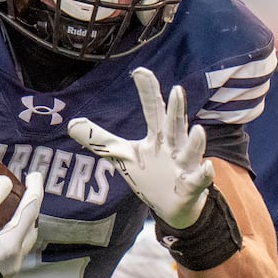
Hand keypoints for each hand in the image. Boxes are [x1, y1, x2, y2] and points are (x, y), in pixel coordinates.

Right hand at [0, 173, 42, 277]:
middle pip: (31, 230)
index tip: (35, 176)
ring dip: (23, 226)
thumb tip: (5, 182)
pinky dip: (13, 240)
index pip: (30, 213)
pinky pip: (12, 257)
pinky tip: (3, 234)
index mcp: (10, 248)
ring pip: (23, 245)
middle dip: (32, 209)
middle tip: (29, 191)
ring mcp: (5, 276)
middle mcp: (13, 264)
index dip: (34, 191)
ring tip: (18, 210)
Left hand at [68, 67, 211, 228]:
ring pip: (191, 151)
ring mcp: (185, 165)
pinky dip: (204, 174)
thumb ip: (100, 140)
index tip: (140, 71)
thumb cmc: (151, 175)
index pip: (152, 110)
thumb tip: (71, 124)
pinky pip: (199, 180)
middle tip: (177, 89)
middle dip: (176, 109)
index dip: (147, 91)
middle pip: (174, 125)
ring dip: (196, 142)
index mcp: (158, 136)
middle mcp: (174, 146)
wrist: (173, 206)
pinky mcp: (192, 186)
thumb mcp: (124, 156)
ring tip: (198, 129)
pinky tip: (206, 167)